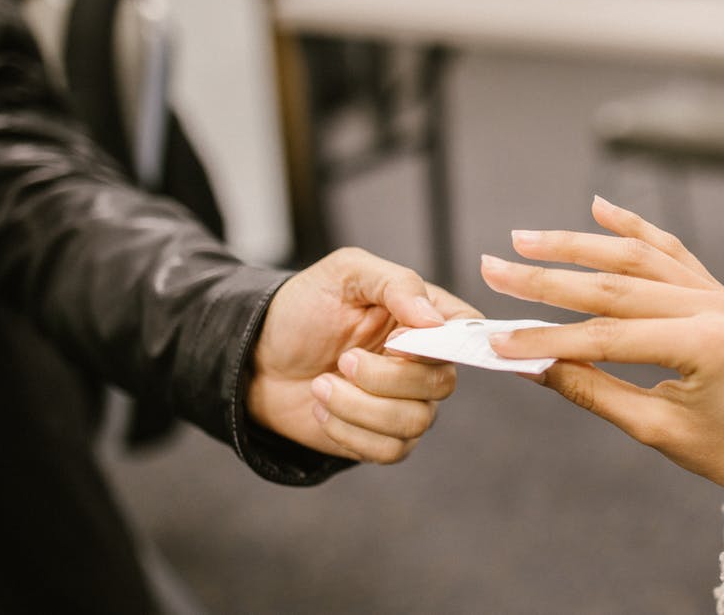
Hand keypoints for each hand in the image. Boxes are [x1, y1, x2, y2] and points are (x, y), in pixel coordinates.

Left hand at [249, 248, 481, 462]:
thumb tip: (433, 319)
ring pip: (415, 422)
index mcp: (423, 315)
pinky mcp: (383, 437)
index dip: (442, 342)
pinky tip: (323, 410)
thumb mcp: (344, 274)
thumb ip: (396, 283)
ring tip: (321, 386)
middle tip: (342, 360)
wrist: (255, 359)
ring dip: (358, 407)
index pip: (467, 330)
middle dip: (384, 378)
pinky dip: (349, 432)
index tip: (396, 340)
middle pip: (443, 383)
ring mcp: (406, 403)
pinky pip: (390, 449)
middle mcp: (423, 361)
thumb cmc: (302, 309)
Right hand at [481, 196, 723, 487]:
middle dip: (545, 279)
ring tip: (525, 238)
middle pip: (612, 285)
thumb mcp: (654, 429)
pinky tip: (598, 207)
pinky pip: (667, 247)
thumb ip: (591, 391)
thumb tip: (531, 367)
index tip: (499, 341)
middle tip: (493, 269)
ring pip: (635, 255)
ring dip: (576, 244)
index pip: (605, 337)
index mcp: (702, 345)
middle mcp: (711, 305)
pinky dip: (631, 226)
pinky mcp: (712, 286)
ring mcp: (713, 290)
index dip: (547, 339)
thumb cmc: (722, 444)